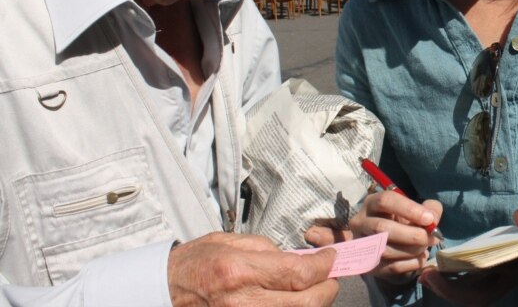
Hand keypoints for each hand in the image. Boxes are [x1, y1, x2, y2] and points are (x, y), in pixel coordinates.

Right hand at [168, 232, 338, 305]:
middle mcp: (243, 302)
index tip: (330, 258)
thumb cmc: (193, 264)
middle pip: (306, 303)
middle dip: (327, 289)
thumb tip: (298, 258)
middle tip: (329, 277)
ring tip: (313, 290)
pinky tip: (294, 301)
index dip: (324, 266)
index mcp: (240, 271)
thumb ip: (267, 249)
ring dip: (313, 304)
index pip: (298, 273)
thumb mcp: (228, 242)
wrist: (163, 292)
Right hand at [347, 190, 442, 281]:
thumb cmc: (402, 221)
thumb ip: (428, 208)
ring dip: (412, 250)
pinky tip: (421, 258)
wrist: (390, 243)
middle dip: (412, 234)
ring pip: (385, 250)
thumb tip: (432, 218)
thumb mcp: (414, 209)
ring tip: (425, 247)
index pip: (385, 201)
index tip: (429, 219)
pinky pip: (390, 267)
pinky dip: (410, 264)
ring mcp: (361, 246)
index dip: (409, 209)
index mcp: (371, 203)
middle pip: (382, 228)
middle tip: (432, 238)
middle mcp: (360, 223)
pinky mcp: (368, 266)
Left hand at [419, 198, 517, 305]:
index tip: (433, 274)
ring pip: (474, 290)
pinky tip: (444, 260)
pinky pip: (477, 278)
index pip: (484, 291)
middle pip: (474, 297)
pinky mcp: (503, 267)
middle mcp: (510, 276)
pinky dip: (459, 273)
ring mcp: (506, 274)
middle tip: (423, 274)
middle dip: (447, 290)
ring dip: (450, 283)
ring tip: (427, 268)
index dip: (456, 289)